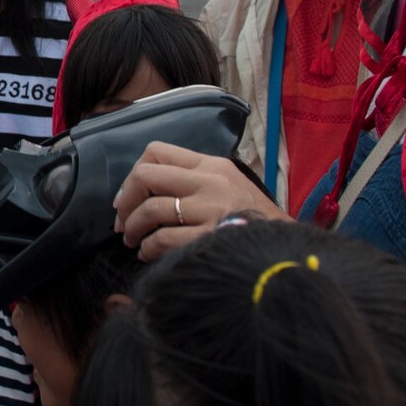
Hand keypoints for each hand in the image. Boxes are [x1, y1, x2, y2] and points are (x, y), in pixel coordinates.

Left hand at [113, 141, 276, 260]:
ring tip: (133, 241)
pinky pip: (163, 239)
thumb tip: (144, 193)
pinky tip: (149, 254)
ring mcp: (211, 209)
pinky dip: (148, 248)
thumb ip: (192, 181)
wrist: (283, 245)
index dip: (132, 174)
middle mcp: (209, 182)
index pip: (156, 151)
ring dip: (133, 229)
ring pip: (151, 210)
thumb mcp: (227, 184)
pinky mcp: (210, 236)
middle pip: (146, 177)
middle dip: (126, 201)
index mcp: (211, 165)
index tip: (127, 197)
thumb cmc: (251, 217)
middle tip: (122, 221)